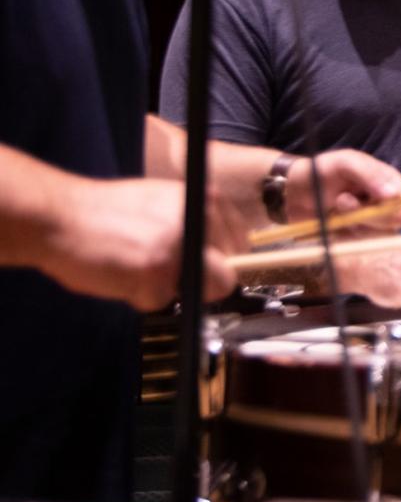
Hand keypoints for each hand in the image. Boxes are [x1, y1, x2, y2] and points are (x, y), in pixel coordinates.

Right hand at [48, 177, 235, 309]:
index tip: (201, 269)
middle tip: (162, 272)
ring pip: (195, 294)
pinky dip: (139, 296)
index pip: (239, 249)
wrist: (60, 216)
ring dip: (166, 290)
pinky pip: (159, 301)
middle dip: (198, 284)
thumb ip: (196, 226)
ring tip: (136, 267)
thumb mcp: (164, 203)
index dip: (218, 265)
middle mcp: (200, 220)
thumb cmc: (108, 212)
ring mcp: (180, 247)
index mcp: (205, 200)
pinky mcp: (156, 271)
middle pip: (225, 279)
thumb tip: (225, 259)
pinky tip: (120, 274)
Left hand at [284, 150, 400, 228]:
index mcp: (387, 181)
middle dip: (370, 213)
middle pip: (397, 220)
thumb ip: (370, 174)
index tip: (379, 202)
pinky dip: (347, 234)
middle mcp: (383, 203)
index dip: (399, 205)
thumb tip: (395, 194)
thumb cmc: (317, 172)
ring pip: (379, 234)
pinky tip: (335, 222)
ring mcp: (370, 222)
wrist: (289, 193)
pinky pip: (362, 243)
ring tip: (336, 207)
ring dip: (355, 222)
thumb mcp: (344, 163)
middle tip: (344, 200)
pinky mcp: (356, 238)